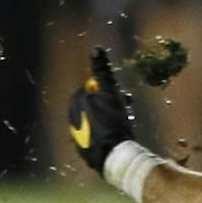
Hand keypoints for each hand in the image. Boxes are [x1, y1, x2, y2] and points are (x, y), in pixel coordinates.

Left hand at [67, 47, 137, 174]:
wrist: (114, 154)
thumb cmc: (113, 121)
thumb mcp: (110, 92)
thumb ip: (102, 71)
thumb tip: (95, 48)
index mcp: (76, 103)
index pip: (94, 89)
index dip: (110, 91)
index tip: (124, 97)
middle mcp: (73, 118)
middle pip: (96, 105)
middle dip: (113, 105)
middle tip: (128, 109)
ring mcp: (78, 135)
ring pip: (99, 121)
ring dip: (113, 118)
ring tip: (127, 123)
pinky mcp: (85, 150)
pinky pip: (99, 136)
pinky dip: (109, 133)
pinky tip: (119, 138)